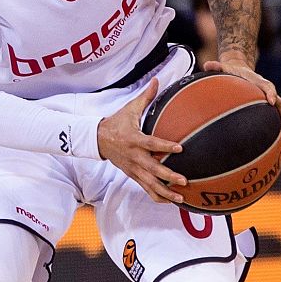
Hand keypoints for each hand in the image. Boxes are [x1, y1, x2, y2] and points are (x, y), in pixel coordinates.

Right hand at [96, 78, 187, 204]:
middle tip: (184, 180)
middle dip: (168, 176)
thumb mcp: (130, 109)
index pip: (151, 144)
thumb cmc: (117, 122)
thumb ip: (146, 96)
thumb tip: (158, 80)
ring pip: (150, 184)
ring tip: (181, 198)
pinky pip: (145, 188)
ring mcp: (133, 168)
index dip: (165, 146)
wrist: (97, 139)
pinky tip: (170, 201)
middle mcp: (134, 156)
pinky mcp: (132, 175)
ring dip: (165, 192)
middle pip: (152, 169)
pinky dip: (157, 196)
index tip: (180, 148)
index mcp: (134, 139)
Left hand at [205, 57, 280, 146]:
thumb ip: (217, 67)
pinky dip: (280, 132)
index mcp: (258, 82)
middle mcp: (267, 92)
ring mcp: (269, 101)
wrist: (240, 70)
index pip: (267, 86)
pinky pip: (276, 120)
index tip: (271, 100)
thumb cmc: (231, 71)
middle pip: (280, 104)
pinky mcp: (268, 109)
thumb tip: (206, 64)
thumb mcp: (224, 68)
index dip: (270, 92)